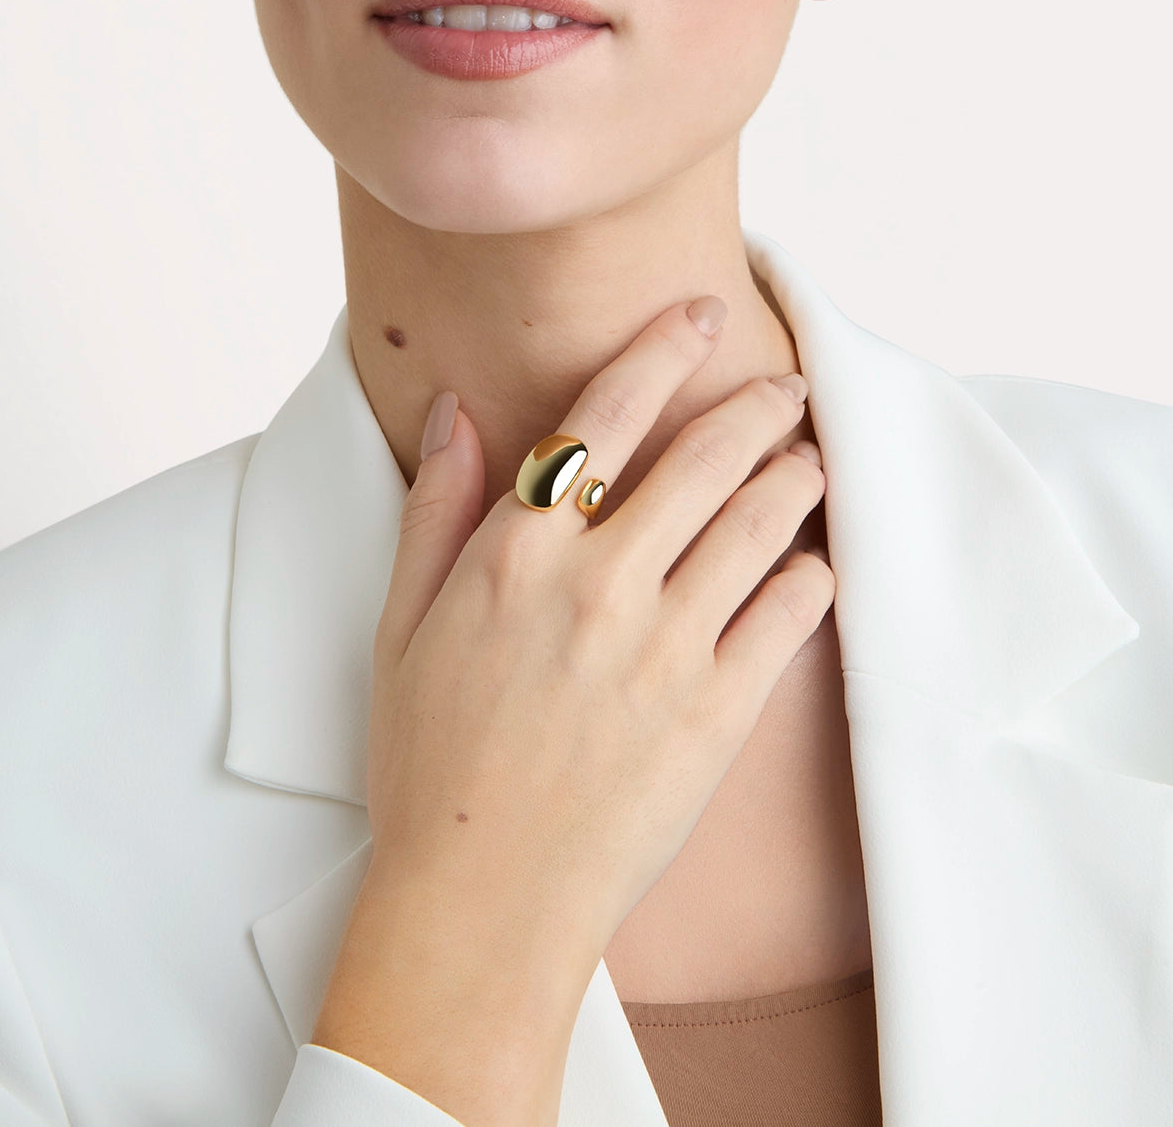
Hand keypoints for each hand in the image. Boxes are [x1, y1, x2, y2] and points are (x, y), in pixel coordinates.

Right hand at [365, 297, 832, 962]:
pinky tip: (811, 562)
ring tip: (809, 456)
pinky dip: (810, 573)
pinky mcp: (719, 712)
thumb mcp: (403, 627)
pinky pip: (788, 615)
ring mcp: (668, 647)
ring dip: (795, 474)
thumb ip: (437, 510)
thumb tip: (456, 411)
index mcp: (519, 555)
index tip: (701, 315)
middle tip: (787, 384)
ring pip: (760, 523)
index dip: (662, 351)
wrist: (482, 900)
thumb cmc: (431, 764)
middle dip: (758, 404)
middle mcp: (601, 585)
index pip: (604, 416)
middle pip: (706, 456)